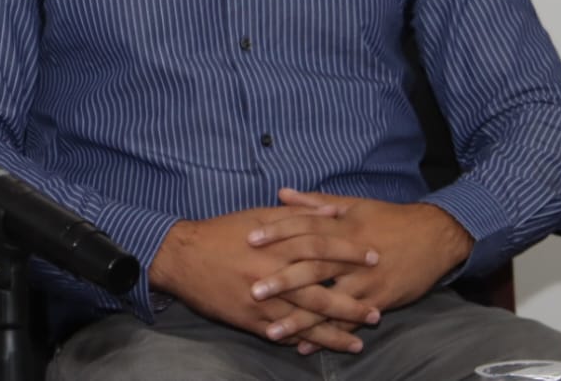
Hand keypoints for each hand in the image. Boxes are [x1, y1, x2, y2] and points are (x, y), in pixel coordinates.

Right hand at [149, 205, 382, 352]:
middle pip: (320, 293)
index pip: (323, 248)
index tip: (374, 258)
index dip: (350, 253)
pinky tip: (321, 348)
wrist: (183, 257)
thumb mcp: (260, 214)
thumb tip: (335, 211)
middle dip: (350, 305)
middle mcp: (273, 275)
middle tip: (376, 313)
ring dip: (333, 333)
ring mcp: (262, 302)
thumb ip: (298, 213)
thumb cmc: (224, 231)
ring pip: (304, 322)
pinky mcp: (249, 321)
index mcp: (278, 245)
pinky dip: (302, 342)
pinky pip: (282, 334)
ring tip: (357, 342)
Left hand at [244, 188, 473, 353]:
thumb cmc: (389, 218)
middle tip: (254, 290)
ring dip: (300, 318)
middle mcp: (352, 254)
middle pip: (313, 266)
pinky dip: (327, 335)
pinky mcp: (378, 300)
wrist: (435, 236)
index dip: (277, 232)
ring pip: (328, 301)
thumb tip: (281, 193)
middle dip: (283, 280)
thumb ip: (315, 202)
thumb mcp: (354, 204)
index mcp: (344, 225)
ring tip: (272, 331)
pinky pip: (348, 322)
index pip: (305, 227)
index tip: (250, 240)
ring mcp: (366, 280)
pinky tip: (306, 347)